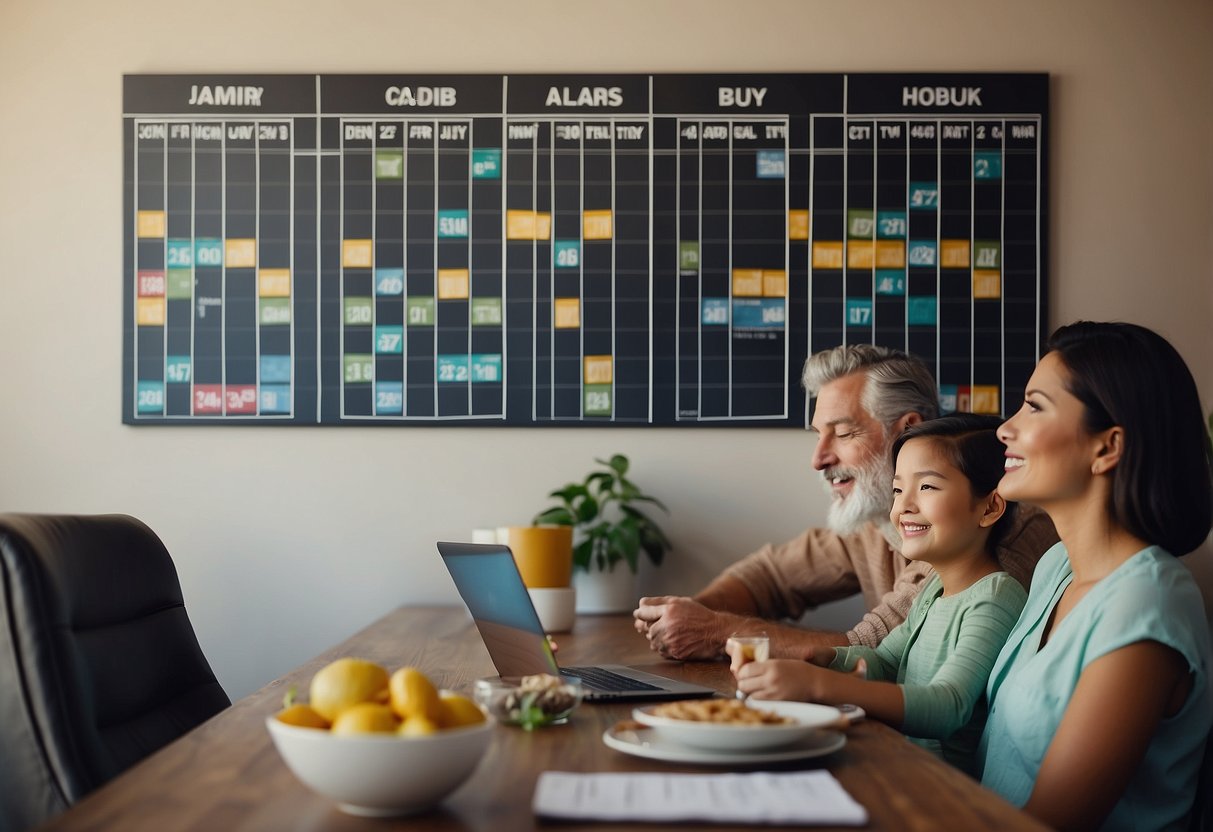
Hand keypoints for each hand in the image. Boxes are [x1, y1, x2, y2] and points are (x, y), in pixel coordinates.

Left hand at [633, 596, 733, 659]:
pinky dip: (665, 648)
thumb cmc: (699, 615)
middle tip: (666, 625)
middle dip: (654, 628)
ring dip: (659, 639)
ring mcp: (671, 641)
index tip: (639, 615)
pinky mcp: (675, 654)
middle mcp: (668, 626)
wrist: (716, 632)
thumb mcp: (680, 602)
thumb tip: (640, 605)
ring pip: (653, 642)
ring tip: (674, 633)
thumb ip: (658, 602)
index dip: (641, 614)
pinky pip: (662, 652)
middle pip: (648, 630)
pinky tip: (677, 641)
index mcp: (669, 610)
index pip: (644, 612)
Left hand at [733, 657, 865, 700]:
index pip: (745, 670)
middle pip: (743, 684)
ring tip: (756, 690)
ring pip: (749, 696)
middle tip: (748, 683)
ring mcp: (774, 693)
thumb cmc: (797, 670)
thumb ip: (762, 666)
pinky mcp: (778, 703)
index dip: (741, 672)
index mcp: (770, 666)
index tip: (744, 673)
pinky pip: (759, 703)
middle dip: (743, 684)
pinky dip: (758, 701)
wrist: (815, 682)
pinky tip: (763, 696)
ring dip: (750, 693)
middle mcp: (770, 679)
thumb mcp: (779, 662)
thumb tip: (742, 671)